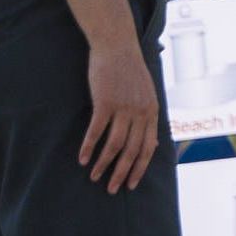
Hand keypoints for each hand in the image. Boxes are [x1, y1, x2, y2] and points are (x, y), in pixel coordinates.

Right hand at [80, 39, 163, 191]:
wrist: (117, 46)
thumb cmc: (130, 70)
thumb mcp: (147, 93)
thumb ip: (148, 116)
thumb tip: (152, 143)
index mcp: (152, 111)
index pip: (148, 148)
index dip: (140, 168)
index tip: (131, 184)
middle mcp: (140, 112)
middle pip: (131, 151)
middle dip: (122, 173)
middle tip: (112, 189)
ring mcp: (123, 107)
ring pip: (114, 145)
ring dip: (103, 164)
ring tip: (94, 177)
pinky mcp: (105, 102)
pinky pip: (96, 131)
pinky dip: (89, 147)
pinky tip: (82, 159)